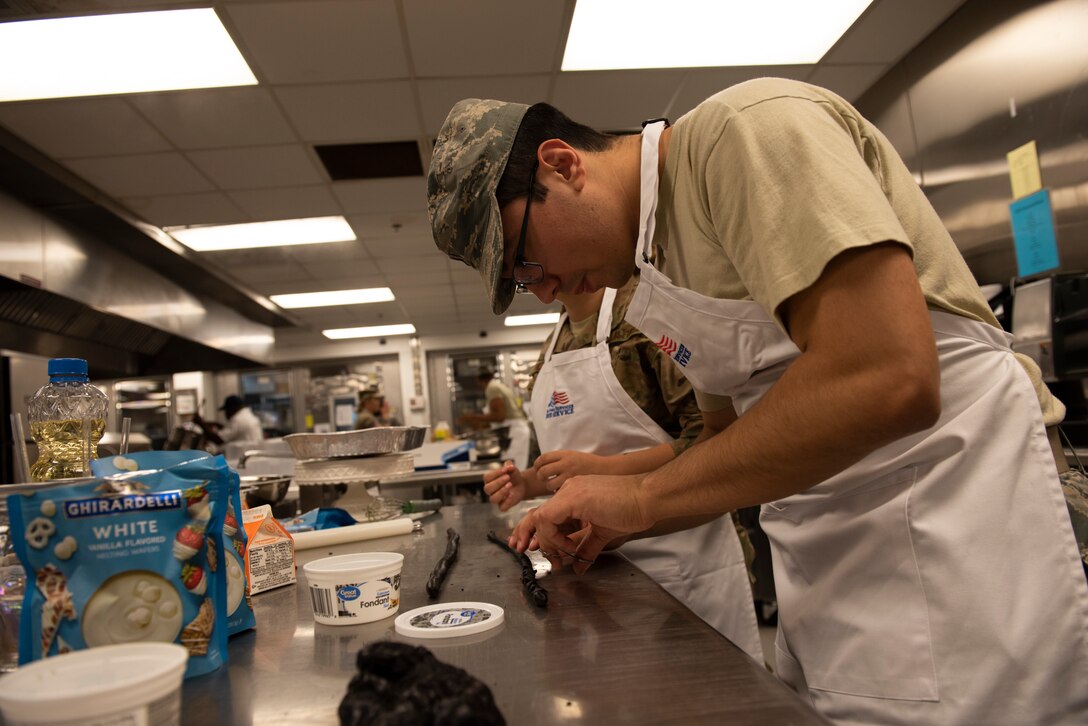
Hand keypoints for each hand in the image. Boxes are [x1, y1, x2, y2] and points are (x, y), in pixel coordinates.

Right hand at [482, 461, 527, 511]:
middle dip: (498, 482)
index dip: (495, 473)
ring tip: (510, 485)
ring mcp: (497, 499)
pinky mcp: (504, 506)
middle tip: (508, 477)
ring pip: (493, 499)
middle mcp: (491, 490)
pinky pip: (502, 508)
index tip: (506, 469)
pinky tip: (512, 495)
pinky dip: (507, 502)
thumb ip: (509, 466)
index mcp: (489, 480)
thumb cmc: (513, 476)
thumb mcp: (512, 469)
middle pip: (487, 489)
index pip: (487, 478)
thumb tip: (509, 465)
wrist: (521, 484)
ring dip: (501, 492)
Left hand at [509, 473, 654, 573]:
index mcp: (573, 495)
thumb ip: (587, 547)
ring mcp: (569, 491)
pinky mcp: (572, 498)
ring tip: (561, 556)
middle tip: (544, 558)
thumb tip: (579, 567)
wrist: (648, 497)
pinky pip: (547, 519)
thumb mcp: (603, 532)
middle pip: (536, 515)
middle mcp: (568, 490)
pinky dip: (552, 537)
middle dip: (532, 539)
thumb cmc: (632, 509)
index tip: (547, 554)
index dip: (542, 536)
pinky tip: (568, 547)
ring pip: (539, 518)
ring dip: (547, 543)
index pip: (546, 514)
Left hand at [533, 450, 605, 491]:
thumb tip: (543, 465)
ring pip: (549, 484)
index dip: (537, 464)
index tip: (537, 468)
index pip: (543, 458)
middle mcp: (567, 464)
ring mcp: (570, 475)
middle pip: (543, 471)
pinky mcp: (574, 486)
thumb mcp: (574, 455)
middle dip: (540, 476)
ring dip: (548, 486)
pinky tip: (563, 490)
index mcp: (565, 454)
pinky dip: (557, 492)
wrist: (607, 470)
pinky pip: (559, 491)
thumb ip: (559, 459)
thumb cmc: (589, 463)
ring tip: (553, 486)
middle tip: (542, 479)